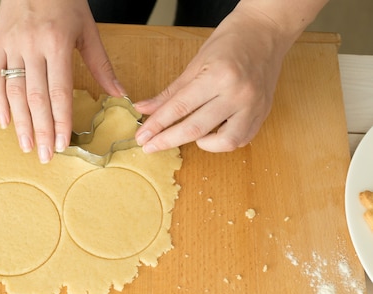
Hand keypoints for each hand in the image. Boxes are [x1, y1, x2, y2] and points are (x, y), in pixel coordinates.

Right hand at [0, 0, 125, 162]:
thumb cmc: (65, 1)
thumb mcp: (88, 30)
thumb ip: (102, 65)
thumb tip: (120, 96)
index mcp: (57, 43)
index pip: (59, 92)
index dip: (61, 121)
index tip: (63, 144)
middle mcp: (31, 46)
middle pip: (35, 98)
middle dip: (42, 130)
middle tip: (46, 156)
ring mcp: (10, 46)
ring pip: (13, 92)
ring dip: (20, 123)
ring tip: (27, 146)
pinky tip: (5, 122)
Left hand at [134, 4, 298, 152]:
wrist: (265, 32)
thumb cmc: (230, 42)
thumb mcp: (195, 64)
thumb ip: (170, 93)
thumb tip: (144, 109)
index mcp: (218, 76)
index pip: (180, 108)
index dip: (157, 125)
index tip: (142, 137)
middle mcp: (238, 94)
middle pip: (196, 129)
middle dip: (167, 140)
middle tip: (149, 146)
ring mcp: (253, 106)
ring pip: (224, 142)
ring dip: (202, 144)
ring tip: (191, 134)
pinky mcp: (263, 113)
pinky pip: (241, 139)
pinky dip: (223, 142)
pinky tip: (212, 133)